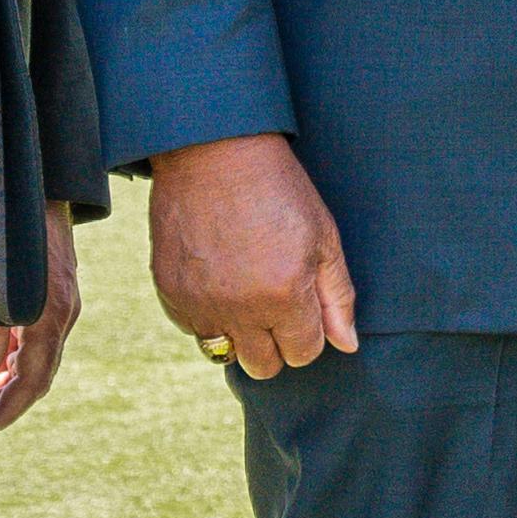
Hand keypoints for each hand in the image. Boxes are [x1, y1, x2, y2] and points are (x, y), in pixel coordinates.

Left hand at [0, 206, 85, 438]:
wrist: (41, 179)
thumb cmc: (10, 224)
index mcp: (50, 313)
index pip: (32, 381)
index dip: (6, 411)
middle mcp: (62, 313)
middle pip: (33, 377)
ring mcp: (61, 303)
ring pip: (33, 360)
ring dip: (1, 386)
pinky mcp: (54, 293)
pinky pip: (34, 340)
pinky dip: (9, 361)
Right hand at [148, 136, 356, 377]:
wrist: (213, 151)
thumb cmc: (278, 189)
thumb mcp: (323, 236)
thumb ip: (338, 297)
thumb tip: (347, 345)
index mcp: (284, 296)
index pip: (304, 353)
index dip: (309, 331)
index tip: (303, 302)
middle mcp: (240, 309)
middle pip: (264, 366)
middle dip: (276, 343)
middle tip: (275, 301)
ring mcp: (200, 303)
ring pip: (225, 353)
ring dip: (239, 332)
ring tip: (245, 289)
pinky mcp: (170, 292)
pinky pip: (193, 328)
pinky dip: (207, 313)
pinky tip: (217, 277)